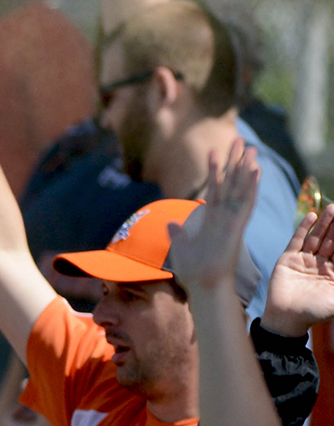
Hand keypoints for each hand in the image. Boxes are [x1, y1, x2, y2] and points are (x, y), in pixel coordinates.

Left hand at [162, 140, 259, 297]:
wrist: (203, 286)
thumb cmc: (193, 271)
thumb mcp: (180, 247)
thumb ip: (178, 233)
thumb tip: (170, 222)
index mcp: (211, 219)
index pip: (214, 188)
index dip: (215, 170)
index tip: (213, 151)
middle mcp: (224, 216)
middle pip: (230, 182)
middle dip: (233, 161)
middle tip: (239, 139)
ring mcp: (232, 220)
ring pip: (240, 189)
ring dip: (245, 169)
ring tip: (250, 148)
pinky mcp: (237, 227)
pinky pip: (245, 203)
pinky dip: (250, 188)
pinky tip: (255, 171)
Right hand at [259, 204, 333, 336]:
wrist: (286, 319)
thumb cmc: (315, 312)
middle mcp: (320, 264)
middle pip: (332, 241)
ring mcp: (304, 261)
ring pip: (317, 238)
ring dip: (325, 223)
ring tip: (332, 208)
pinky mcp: (288, 260)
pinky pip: (297, 241)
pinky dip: (304, 228)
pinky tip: (312, 216)